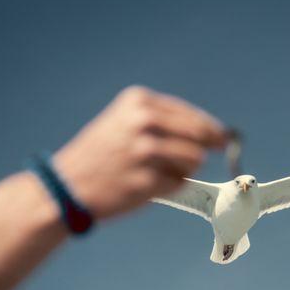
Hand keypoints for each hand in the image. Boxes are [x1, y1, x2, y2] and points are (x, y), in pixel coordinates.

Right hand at [53, 86, 226, 218]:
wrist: (65, 187)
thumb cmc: (100, 155)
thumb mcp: (123, 122)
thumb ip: (162, 122)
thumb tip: (212, 133)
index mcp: (138, 102)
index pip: (191, 114)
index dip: (211, 128)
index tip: (223, 137)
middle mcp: (143, 122)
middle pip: (200, 134)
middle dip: (210, 144)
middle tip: (219, 151)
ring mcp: (145, 152)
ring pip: (194, 159)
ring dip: (185, 168)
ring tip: (160, 172)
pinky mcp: (146, 181)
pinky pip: (179, 182)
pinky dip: (171, 186)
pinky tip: (148, 184)